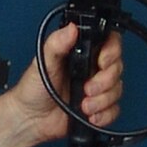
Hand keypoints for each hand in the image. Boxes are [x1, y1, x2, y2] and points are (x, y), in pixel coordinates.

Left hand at [0, 22, 123, 146]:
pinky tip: (89, 115)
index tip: (102, 61)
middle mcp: (91, 69)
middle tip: (88, 88)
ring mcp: (96, 89)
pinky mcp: (98, 108)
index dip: (112, 51)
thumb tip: (71, 28)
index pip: (109, 43)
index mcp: (81, 52)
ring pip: (116, 90)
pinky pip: (114, 110)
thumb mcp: (43, 61)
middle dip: (105, 81)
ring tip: (84, 105)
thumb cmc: (33, 88)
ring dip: (102, 100)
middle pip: (117, 68)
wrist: (30, 118)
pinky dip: (104, 115)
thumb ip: (57, 43)